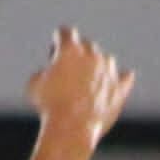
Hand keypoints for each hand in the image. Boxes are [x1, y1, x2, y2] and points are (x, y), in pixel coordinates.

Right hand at [23, 28, 133, 146]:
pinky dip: (121, 78)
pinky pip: (125, 78)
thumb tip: (49, 75)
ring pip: (106, 59)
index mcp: (70, 49)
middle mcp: (92, 55)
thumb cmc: (49, 105)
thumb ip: (43, 73)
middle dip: (77, 54)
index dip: (57, 42)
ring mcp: (109, 71)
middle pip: (86, 45)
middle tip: (68, 71)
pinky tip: (120, 79)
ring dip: (98, 65)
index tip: (54, 53)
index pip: (65, 32)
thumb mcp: (34, 85)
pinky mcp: (119, 89)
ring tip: (89, 79)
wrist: (72, 127)